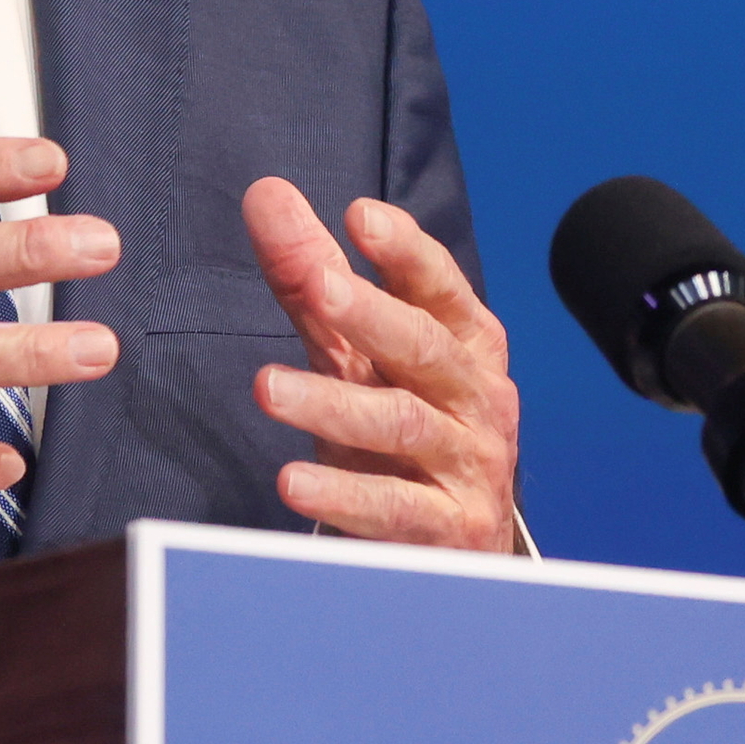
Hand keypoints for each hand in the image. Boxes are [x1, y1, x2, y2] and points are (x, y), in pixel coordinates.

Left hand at [243, 178, 521, 551]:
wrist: (460, 547)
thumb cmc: (406, 435)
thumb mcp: (361, 356)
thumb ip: (315, 280)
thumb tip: (268, 195)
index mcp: (466, 344)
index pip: (440, 287)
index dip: (405, 252)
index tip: (360, 216)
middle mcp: (476, 398)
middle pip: (425, 348)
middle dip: (372, 314)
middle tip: (318, 287)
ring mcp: (468, 465)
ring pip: (403, 425)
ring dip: (334, 405)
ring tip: (268, 389)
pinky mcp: (447, 529)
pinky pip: (393, 507)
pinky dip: (343, 496)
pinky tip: (292, 481)